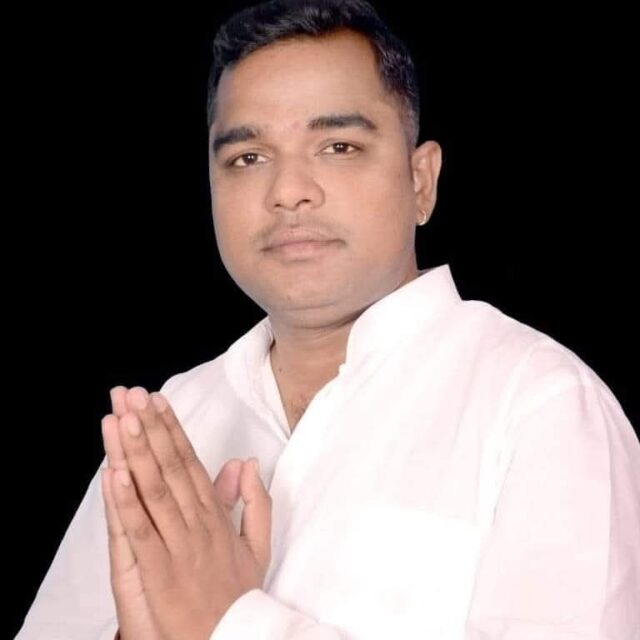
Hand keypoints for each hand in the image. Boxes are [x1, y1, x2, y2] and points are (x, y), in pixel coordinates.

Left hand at [101, 386, 271, 639]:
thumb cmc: (239, 594)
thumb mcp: (258, 545)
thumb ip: (255, 501)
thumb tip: (248, 462)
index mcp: (215, 515)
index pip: (190, 462)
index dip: (171, 430)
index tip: (156, 402)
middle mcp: (197, 522)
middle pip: (170, 466)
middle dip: (150, 428)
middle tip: (133, 395)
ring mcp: (179, 544)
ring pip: (154, 489)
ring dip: (137, 452)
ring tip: (123, 419)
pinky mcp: (159, 571)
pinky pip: (141, 530)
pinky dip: (127, 501)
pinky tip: (115, 474)